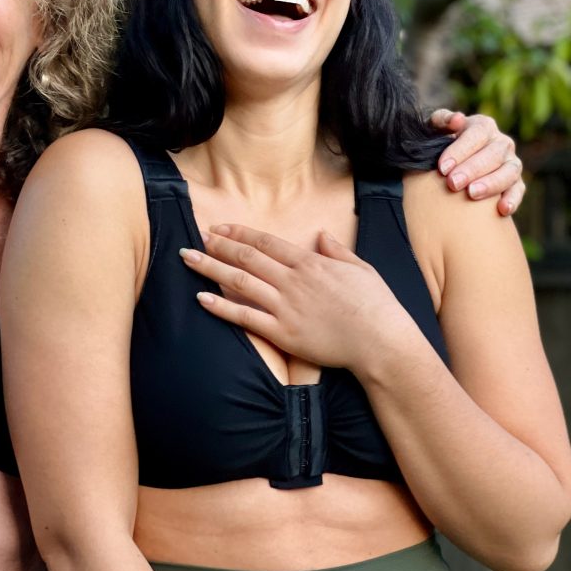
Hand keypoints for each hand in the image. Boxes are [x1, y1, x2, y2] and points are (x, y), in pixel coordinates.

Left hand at [180, 225, 416, 372]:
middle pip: (247, 257)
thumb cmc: (376, 306)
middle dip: (219, 246)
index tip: (220, 228)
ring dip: (210, 268)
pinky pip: (244, 316)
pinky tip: (201, 298)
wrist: (382, 342)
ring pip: (239, 281)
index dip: (239, 233)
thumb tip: (321, 235)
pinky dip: (220, 306)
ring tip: (188, 259)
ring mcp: (286, 306)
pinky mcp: (283, 333)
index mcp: (310, 263)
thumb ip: (337, 250)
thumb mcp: (361, 268)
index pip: (266, 242)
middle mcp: (293, 280)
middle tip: (197, 238)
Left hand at [429, 109, 523, 215]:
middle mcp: (501, 142)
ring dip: (492, 183)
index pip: (476, 135)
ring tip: (472, 193)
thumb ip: (442, 120)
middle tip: (453, 183)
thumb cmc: (440, 144)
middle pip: (493, 153)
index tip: (442, 167)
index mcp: (483, 126)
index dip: (460, 150)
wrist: (448, 164)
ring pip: (509, 171)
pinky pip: (518, 190)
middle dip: (472, 169)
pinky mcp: (515, 182)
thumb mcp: (435, 128)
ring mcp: (511, 162)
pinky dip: (512, 199)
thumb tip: (456, 120)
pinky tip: (502, 209)